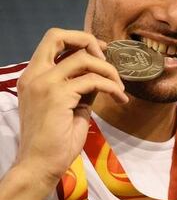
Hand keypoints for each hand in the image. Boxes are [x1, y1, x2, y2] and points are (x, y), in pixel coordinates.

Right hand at [15, 28, 127, 190]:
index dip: (79, 40)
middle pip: (58, 36)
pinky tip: (120, 98)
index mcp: (32, 76)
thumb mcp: (69, 107)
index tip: (101, 52)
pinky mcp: (58, 96)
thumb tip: (100, 77)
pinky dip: (112, 87)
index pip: (52, 41)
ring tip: (120, 88)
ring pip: (83, 59)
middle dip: (89, 41)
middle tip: (109, 60)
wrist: (40, 164)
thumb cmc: (54, 141)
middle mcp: (34, 75)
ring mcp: (44, 84)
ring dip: (109, 71)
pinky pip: (94, 81)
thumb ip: (80, 88)